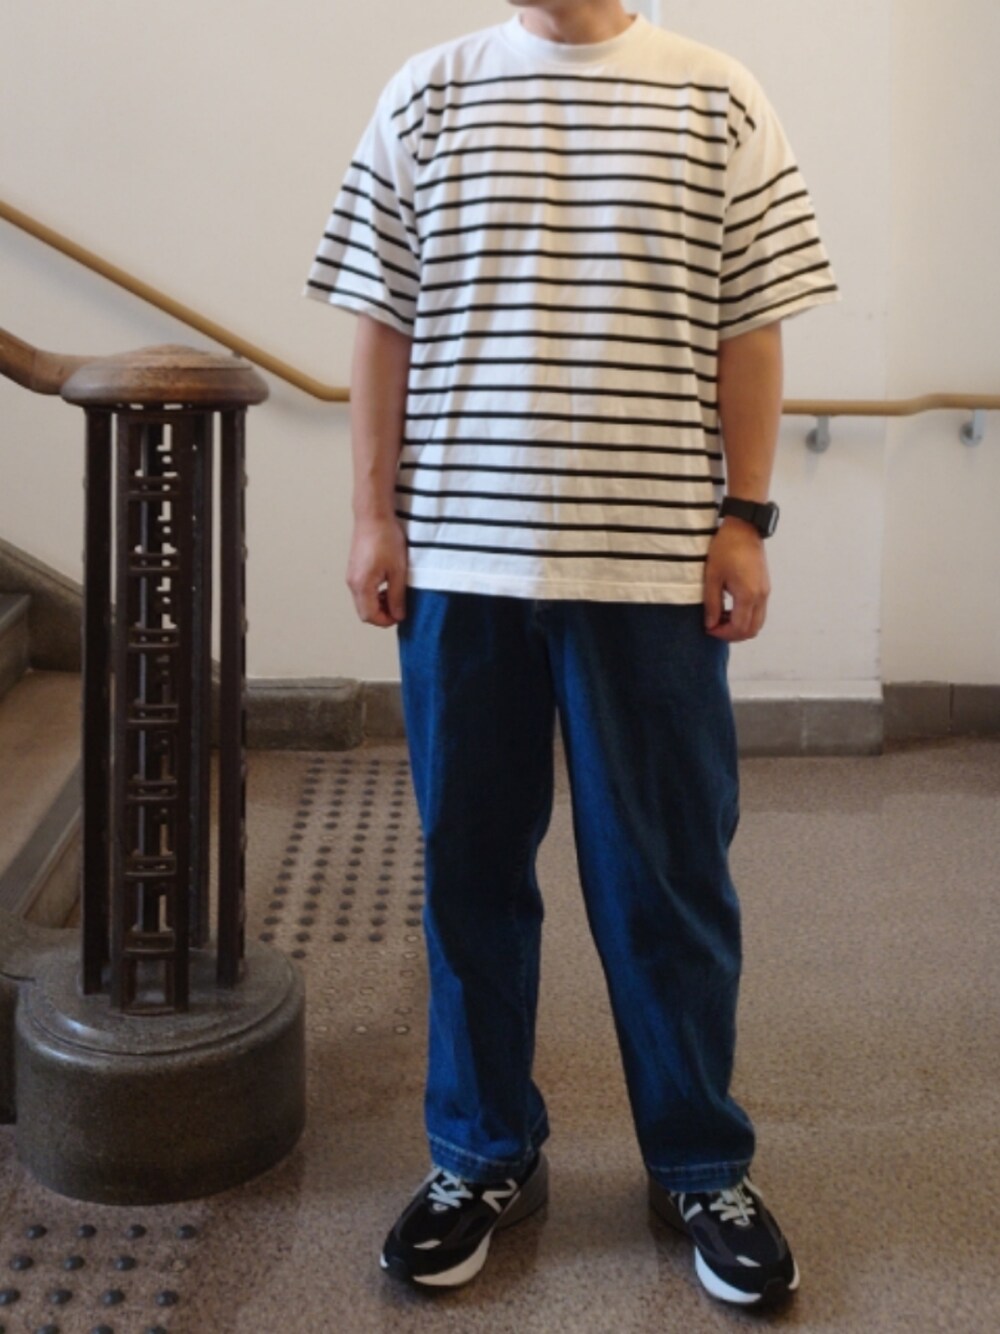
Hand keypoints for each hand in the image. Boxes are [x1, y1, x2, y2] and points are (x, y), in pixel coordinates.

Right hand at [346, 516, 407, 626]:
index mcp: (362, 585)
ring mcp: (352, 576)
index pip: (370, 616)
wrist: (373, 516)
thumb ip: (397, 596)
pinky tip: (387, 584)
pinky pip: (361, 590)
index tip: (400, 615)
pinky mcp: (354, 569)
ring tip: (394, 593)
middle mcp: (352, 583)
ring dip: (378, 604)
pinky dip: (374, 594)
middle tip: (398, 606)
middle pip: (364, 612)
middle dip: (382, 614)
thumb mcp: (398, 571)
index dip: (386, 620)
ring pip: (363, 601)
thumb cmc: (386, 539)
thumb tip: (398, 614)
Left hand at [703, 519, 770, 641]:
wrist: (744, 528)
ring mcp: (765, 592)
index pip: (739, 628)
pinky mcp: (765, 587)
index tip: (708, 628)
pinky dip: (746, 617)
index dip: (723, 633)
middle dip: (732, 634)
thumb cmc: (726, 548)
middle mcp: (761, 596)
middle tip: (714, 627)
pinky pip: (759, 612)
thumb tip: (710, 624)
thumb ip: (712, 603)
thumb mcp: (712, 577)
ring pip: (757, 623)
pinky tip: (730, 609)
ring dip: (740, 626)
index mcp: (748, 595)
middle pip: (752, 630)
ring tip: (721, 617)